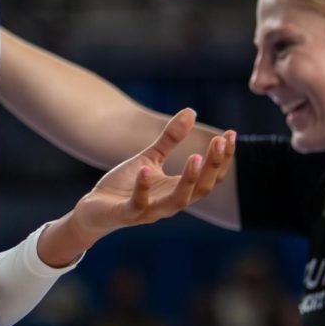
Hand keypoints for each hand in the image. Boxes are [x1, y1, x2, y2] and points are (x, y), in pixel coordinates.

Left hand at [43, 109, 234, 262]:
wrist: (94, 210)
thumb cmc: (125, 185)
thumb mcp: (149, 158)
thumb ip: (170, 139)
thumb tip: (191, 111)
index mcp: (177, 190)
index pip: (209, 177)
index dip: (222, 158)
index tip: (230, 134)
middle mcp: (169, 203)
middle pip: (202, 189)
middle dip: (213, 166)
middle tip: (220, 142)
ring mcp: (149, 211)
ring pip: (178, 201)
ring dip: (189, 180)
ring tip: (196, 157)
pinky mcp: (127, 214)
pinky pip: (139, 204)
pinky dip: (143, 188)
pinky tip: (146, 170)